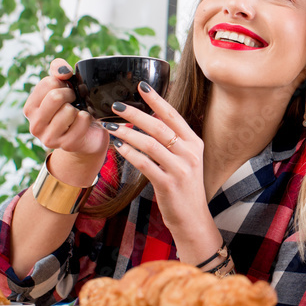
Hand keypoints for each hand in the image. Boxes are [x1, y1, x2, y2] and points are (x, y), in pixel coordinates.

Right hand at [23, 59, 107, 156]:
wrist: (88, 135)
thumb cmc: (73, 107)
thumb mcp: (64, 87)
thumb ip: (59, 70)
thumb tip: (62, 71)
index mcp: (30, 109)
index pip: (47, 83)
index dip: (62, 83)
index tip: (66, 90)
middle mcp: (35, 125)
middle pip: (55, 97)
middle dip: (70, 94)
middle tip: (74, 100)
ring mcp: (49, 138)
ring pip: (68, 110)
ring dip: (79, 108)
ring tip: (77, 113)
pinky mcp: (67, 144)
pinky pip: (82, 120)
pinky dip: (87, 117)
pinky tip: (84, 122)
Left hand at [99, 82, 216, 245]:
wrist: (193, 219)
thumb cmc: (184, 189)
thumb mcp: (185, 161)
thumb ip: (172, 143)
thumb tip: (149, 121)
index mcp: (194, 143)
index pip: (174, 116)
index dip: (157, 100)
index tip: (141, 86)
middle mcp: (190, 153)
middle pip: (160, 127)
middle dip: (136, 114)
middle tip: (116, 106)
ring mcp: (181, 169)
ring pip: (150, 144)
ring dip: (128, 133)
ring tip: (111, 127)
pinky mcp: (169, 184)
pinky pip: (145, 164)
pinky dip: (130, 154)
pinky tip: (118, 148)